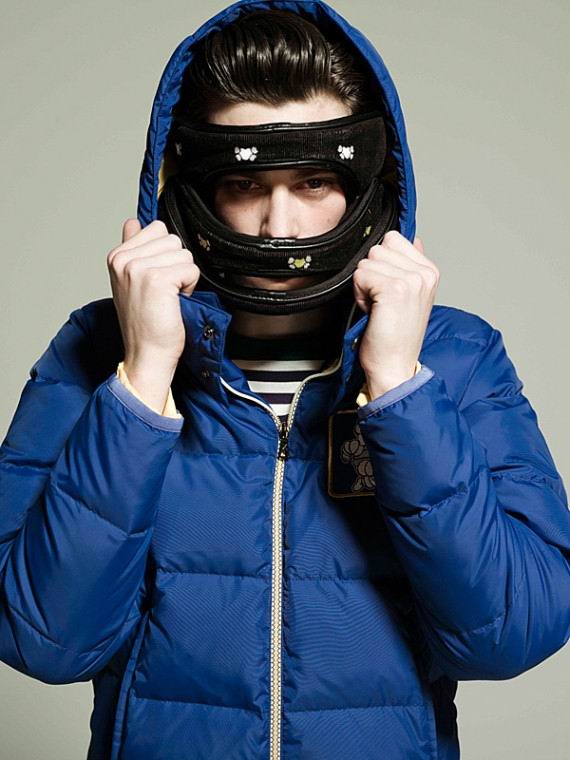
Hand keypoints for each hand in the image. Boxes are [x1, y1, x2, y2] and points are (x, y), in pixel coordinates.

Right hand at [107, 218, 200, 372]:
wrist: (146, 354)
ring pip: (183, 254)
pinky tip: (174, 303)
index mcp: (117, 256)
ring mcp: (138, 268)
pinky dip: (189, 287)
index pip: (157, 229)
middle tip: (164, 292)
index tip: (156, 281)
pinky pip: (190, 269)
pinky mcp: (157, 280)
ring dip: (184, 277)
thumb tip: (133, 222)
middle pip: (172, 239)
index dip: (165, 255)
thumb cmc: (145, 323)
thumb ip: (134, 248)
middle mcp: (124, 259)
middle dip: (176, 265)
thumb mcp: (132, 280)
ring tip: (169, 298)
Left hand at [352, 230, 438, 396]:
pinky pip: (361, 274)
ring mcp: (412, 280)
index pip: (393, 238)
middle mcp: (425, 273)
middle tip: (381, 303)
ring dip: (364, 285)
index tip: (388, 293)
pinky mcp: (395, 289)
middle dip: (371, 274)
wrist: (394, 367)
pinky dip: (359, 294)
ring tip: (377, 308)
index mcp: (430, 271)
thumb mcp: (410, 295)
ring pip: (368, 260)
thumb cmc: (395, 337)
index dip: (382, 265)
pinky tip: (373, 312)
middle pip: (378, 247)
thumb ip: (410, 265)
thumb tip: (413, 239)